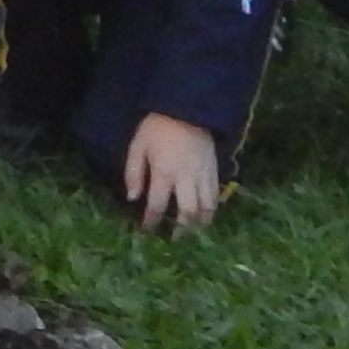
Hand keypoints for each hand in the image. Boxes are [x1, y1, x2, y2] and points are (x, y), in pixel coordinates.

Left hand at [120, 114, 224, 232]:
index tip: (147, 231)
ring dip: (200, 224)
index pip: (157, 205)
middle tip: (174, 239)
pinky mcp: (215, 170)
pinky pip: (216, 196)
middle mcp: (186, 178)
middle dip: (181, 229)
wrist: (186, 109)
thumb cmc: (156, 127)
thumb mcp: (137, 146)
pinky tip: (206, 215)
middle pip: (188, 212)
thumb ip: (133, 173)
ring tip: (192, 232)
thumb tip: (132, 198)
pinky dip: (212, 209)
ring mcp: (203, 175)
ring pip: (207, 208)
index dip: (151, 221)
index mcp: (164, 173)